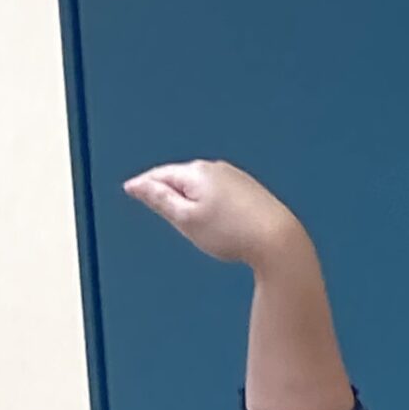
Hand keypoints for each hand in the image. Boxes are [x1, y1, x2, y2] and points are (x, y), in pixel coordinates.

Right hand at [123, 159, 303, 268]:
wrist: (277, 240)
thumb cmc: (232, 233)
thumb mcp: (187, 220)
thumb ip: (160, 200)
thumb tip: (137, 185)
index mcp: (196, 173)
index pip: (161, 175)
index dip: (144, 184)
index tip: (130, 188)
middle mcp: (216, 169)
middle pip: (182, 178)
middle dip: (167, 188)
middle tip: (151, 197)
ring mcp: (236, 178)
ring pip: (202, 185)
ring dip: (189, 196)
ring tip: (182, 213)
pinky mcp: (251, 192)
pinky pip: (220, 193)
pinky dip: (209, 202)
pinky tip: (213, 217)